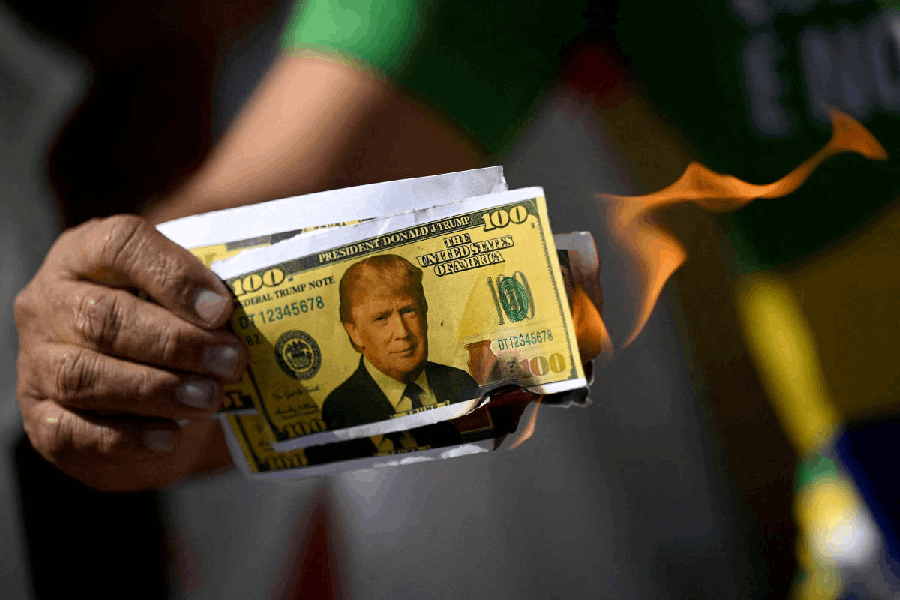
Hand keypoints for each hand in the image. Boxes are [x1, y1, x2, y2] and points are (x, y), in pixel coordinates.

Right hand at [15, 215, 247, 490]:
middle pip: (104, 317)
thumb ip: (210, 293)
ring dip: (157, 389)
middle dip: (176, 342)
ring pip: (85, 376)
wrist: (136, 397)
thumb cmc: (168, 328)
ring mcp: (36, 363)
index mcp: (86, 254)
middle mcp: (49, 303)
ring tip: (211, 398)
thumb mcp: (183, 298)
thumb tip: (266, 308)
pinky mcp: (41, 420)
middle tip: (232, 361)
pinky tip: (170, 436)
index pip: (119, 244)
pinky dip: (127, 437)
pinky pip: (74, 432)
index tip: (223, 308)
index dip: (173, 274)